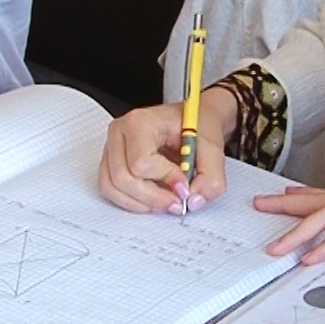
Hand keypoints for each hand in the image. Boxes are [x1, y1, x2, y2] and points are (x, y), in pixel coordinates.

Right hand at [99, 88, 234, 214]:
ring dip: (141, 202)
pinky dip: (131, 201)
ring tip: (165, 201)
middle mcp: (120, 133)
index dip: (164, 179)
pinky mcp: (110, 162)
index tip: (184, 183)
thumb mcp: (214, 149)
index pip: (141, 162)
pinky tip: (152, 199)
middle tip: (176, 202)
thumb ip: (211, 178)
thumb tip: (192, 201)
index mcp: (141, 121)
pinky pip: (110, 189)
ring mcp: (112, 147)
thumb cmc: (198, 127)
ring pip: (112, 187)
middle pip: (122, 178)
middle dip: (152, 197)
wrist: (194, 120)